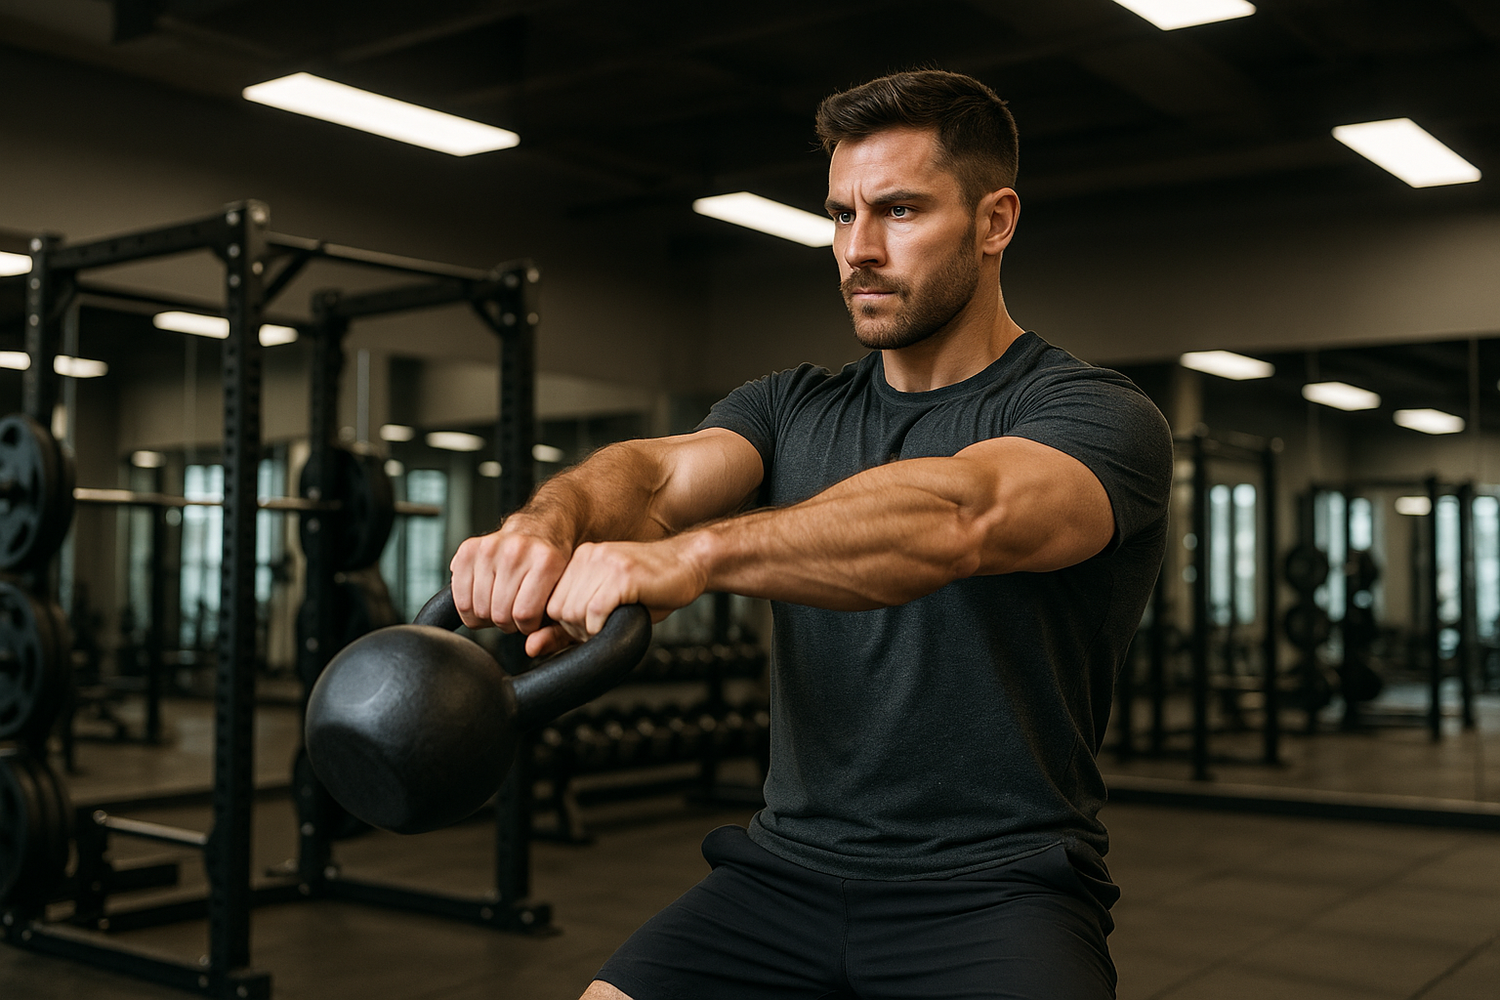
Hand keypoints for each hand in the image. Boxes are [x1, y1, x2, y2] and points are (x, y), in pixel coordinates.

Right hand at [449, 517, 572, 640]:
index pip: (524, 615)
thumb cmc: (553, 562)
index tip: (530, 619)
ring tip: (501, 605)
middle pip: (500, 614)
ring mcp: (490, 548)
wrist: (541, 526)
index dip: (527, 626)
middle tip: (514, 612)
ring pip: (478, 608)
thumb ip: (555, 623)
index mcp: (546, 560)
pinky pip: (460, 597)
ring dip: (488, 616)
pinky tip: (484, 599)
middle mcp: (517, 551)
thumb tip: (533, 647)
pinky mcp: (469, 549)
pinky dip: (469, 607)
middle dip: (508, 622)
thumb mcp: (565, 588)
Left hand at [538, 536, 708, 656]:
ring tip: (616, 620)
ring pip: (573, 612)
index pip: (549, 604)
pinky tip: (622, 616)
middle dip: (579, 629)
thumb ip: (566, 628)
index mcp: (578, 560)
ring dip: (593, 629)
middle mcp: (586, 557)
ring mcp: (603, 562)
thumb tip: (531, 649)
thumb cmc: (652, 589)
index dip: (568, 625)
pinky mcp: (622, 574)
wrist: (690, 565)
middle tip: (607, 625)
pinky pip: (594, 611)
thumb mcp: (603, 609)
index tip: (594, 624)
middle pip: (557, 610)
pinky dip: (604, 625)